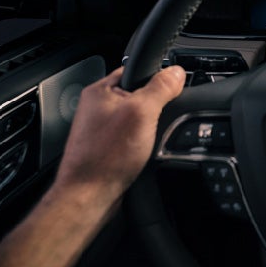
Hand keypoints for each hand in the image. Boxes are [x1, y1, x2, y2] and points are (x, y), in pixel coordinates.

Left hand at [53, 66, 184, 204]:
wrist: (88, 197)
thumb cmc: (104, 157)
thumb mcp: (142, 113)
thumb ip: (160, 88)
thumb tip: (176, 72)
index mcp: (100, 91)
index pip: (135, 69)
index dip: (156, 78)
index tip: (170, 89)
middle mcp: (97, 107)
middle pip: (139, 95)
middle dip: (154, 107)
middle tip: (156, 120)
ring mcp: (102, 129)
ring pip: (138, 118)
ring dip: (148, 127)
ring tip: (146, 140)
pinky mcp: (107, 147)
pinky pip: (132, 136)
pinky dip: (142, 143)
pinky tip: (142, 152)